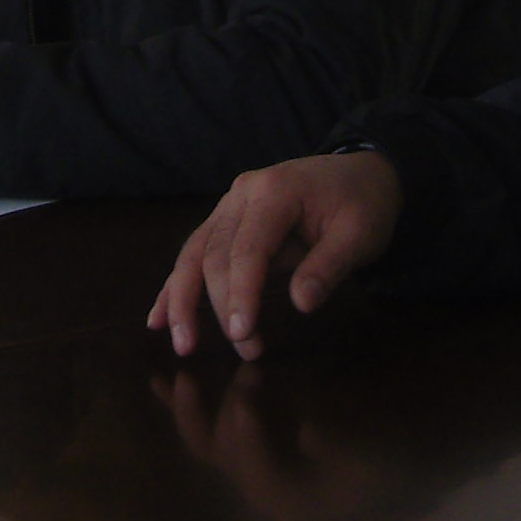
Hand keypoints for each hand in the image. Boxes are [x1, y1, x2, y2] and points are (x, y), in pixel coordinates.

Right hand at [149, 152, 403, 360]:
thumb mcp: (360, 234)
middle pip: (215, 254)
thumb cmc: (363, 203)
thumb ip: (329, 266)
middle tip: (245, 349)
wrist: (362, 171)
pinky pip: (195, 252)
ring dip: (183, 300)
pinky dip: (175, 286)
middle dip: (220, 305)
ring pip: (193, 253)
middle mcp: (242, 194)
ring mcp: (229, 205)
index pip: (247, 249)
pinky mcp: (226, 220)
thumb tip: (300, 304)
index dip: (241, 293)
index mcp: (275, 191)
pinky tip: (157, 317)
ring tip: (182, 343)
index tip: (243, 334)